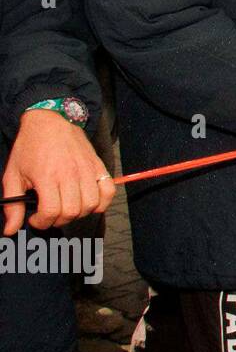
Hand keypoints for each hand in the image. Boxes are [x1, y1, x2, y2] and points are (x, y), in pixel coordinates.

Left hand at [3, 109, 114, 235]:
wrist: (50, 121)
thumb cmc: (30, 147)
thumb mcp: (12, 175)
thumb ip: (12, 205)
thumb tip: (10, 230)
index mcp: (47, 176)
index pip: (51, 212)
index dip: (42, 222)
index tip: (36, 218)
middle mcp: (70, 174)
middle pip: (72, 212)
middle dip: (58, 220)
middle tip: (50, 213)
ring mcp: (87, 170)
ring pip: (91, 205)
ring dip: (78, 213)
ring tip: (67, 207)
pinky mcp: (98, 166)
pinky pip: (108, 192)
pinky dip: (101, 203)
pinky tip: (88, 202)